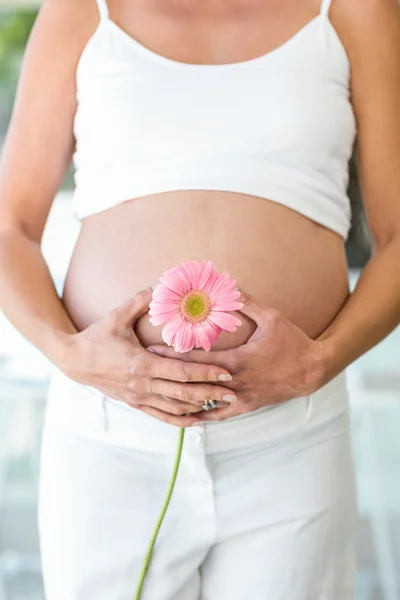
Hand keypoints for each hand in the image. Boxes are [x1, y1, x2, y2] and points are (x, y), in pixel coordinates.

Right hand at [62, 287, 235, 426]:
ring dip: (199, 407)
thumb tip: (159, 284)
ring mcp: (139, 397)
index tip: (226, 372)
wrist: (74, 361)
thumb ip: (139, 301)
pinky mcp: (135, 404)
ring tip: (221, 404)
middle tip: (234, 393)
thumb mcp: (117, 316)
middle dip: (211, 394)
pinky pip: (161, 416)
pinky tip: (196, 420)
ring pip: (175, 408)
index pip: (181, 372)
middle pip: (184, 394)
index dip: (206, 373)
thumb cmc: (97, 337)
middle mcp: (142, 385)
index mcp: (142, 364)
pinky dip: (180, 420)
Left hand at [148, 291, 329, 421]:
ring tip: (159, 394)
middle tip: (145, 371)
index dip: (172, 356)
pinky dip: (203, 415)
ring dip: (182, 398)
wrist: (312, 370)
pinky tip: (187, 417)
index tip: (150, 351)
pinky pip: (220, 415)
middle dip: (169, 376)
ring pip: (205, 403)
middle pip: (194, 382)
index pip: (197, 360)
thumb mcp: (272, 317)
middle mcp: (235, 382)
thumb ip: (247, 302)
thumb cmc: (292, 341)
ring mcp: (241, 397)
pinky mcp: (247, 406)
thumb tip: (227, 283)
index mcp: (237, 361)